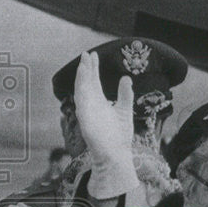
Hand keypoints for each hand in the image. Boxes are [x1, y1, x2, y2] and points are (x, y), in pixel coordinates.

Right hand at [73, 51, 137, 200]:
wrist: (115, 154)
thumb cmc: (119, 136)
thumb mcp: (125, 110)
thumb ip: (125, 95)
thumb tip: (126, 78)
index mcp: (100, 103)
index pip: (94, 82)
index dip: (93, 69)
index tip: (93, 56)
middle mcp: (91, 105)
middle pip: (87, 82)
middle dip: (86, 67)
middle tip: (86, 53)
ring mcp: (86, 109)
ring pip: (82, 87)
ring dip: (82, 73)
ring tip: (84, 59)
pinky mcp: (84, 114)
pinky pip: (81, 96)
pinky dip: (81, 83)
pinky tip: (83, 72)